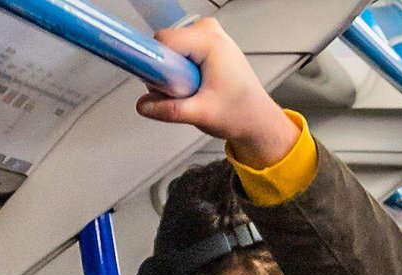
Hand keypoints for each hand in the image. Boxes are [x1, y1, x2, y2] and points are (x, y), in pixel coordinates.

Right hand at [137, 20, 296, 168]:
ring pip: (168, 51)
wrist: (257, 117)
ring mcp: (206, 36)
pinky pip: (177, 55)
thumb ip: (170, 110)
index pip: (163, 41)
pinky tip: (195, 86)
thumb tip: (144, 105)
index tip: (161, 85)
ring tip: (194, 91)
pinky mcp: (203, 44)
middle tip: (186, 93)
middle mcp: (208, 31)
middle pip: (164, 46)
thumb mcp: (202, 114)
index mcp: (209, 41)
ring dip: (174, 76)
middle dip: (167, 73)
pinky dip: (180, 74)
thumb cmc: (240, 112)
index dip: (156, 65)